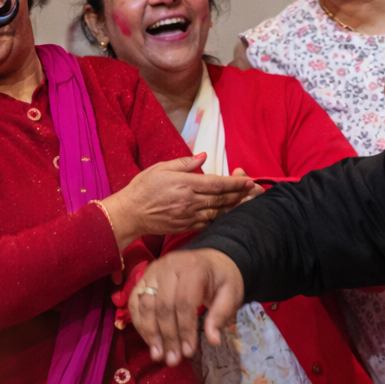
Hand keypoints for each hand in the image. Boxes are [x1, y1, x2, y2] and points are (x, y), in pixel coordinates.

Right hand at [106, 155, 259, 238]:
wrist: (130, 213)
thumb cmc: (143, 188)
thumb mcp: (161, 168)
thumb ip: (184, 163)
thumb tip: (203, 156)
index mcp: (185, 184)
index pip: (217, 183)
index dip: (236, 183)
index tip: (249, 180)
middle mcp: (190, 201)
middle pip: (222, 199)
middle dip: (240, 194)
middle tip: (254, 191)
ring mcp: (188, 216)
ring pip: (218, 212)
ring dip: (234, 208)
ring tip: (246, 202)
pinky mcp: (185, 227)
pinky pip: (208, 223)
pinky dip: (220, 219)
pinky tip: (227, 216)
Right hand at [127, 249, 243, 365]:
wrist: (211, 260)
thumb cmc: (221, 279)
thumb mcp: (231, 294)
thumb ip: (221, 315)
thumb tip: (213, 340)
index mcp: (193, 268)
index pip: (184, 303)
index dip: (184, 330)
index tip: (188, 352)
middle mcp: (169, 266)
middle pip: (162, 305)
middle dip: (167, 336)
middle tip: (172, 359)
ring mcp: (152, 270)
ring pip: (144, 304)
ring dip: (150, 333)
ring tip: (158, 354)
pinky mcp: (143, 277)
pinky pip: (134, 301)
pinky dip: (139, 322)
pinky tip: (148, 340)